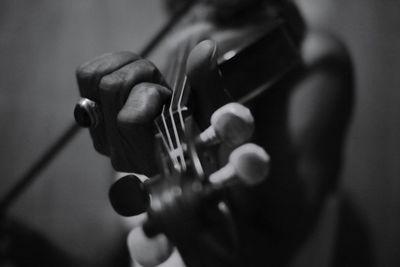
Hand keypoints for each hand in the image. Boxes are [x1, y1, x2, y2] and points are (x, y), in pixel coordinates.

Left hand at [76, 40, 221, 174]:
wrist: (180, 137)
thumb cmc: (200, 129)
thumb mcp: (212, 111)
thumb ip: (208, 84)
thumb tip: (204, 49)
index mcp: (150, 158)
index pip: (130, 119)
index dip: (150, 95)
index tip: (167, 98)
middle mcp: (118, 151)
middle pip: (111, 88)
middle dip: (140, 74)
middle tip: (158, 82)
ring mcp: (101, 134)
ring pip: (94, 79)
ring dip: (125, 66)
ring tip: (145, 78)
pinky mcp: (91, 116)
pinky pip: (86, 75)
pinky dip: (109, 63)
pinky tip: (129, 74)